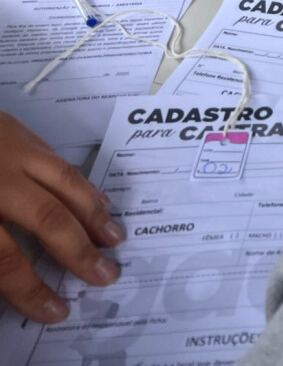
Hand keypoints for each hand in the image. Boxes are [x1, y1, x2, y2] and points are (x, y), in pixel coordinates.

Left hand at [0, 113, 123, 323]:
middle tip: (106, 276)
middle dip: (78, 251)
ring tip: (114, 238)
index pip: (3, 259)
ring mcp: (7, 149)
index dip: (30, 289)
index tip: (56, 311)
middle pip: (45, 219)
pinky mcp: (14, 128)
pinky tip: (95, 198)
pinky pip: (56, 158)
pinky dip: (81, 182)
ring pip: (62, 182)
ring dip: (92, 214)